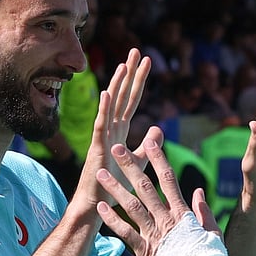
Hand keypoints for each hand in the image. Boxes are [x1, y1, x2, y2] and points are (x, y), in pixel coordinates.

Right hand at [77, 48, 149, 207]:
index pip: (132, 100)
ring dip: (117, 84)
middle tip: (136, 51)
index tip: (147, 61)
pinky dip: (103, 109)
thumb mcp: (139, 160)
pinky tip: (107, 93)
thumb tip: (158, 126)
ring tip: (124, 65)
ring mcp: (103, 137)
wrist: (98, 204)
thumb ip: (148, 144)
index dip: (139, 80)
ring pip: (111, 105)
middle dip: (129, 74)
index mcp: (120, 130)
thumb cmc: (114, 184)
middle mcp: (110, 129)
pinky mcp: (98, 148)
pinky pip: (100, 125)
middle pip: (122, 96)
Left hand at [96, 137, 218, 255]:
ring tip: (101, 173)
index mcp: (182, 213)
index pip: (168, 179)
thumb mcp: (212, 231)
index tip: (150, 142)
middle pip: (145, 187)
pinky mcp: (145, 252)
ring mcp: (154, 235)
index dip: (158, 158)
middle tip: (116, 148)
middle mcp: (166, 219)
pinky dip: (112, 220)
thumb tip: (198, 192)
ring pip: (131, 206)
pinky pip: (125, 233)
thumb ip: (203, 210)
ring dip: (115, 188)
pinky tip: (100, 207)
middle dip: (130, 166)